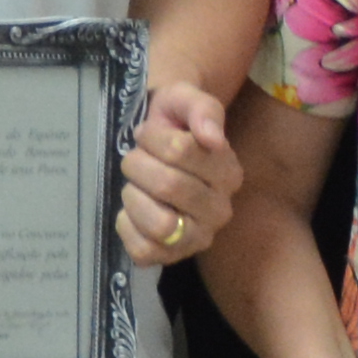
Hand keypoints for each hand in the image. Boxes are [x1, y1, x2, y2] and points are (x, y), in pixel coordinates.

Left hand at [120, 83, 242, 269]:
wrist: (156, 147)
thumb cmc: (173, 124)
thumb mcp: (186, 101)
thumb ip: (203, 110)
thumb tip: (212, 138)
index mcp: (229, 173)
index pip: (180, 151)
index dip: (152, 138)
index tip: (148, 134)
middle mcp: (221, 210)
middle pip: (168, 186)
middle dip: (138, 165)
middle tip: (134, 159)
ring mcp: (199, 237)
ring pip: (160, 225)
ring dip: (134, 199)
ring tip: (135, 187)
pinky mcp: (172, 257)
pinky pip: (144, 251)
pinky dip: (128, 227)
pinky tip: (131, 211)